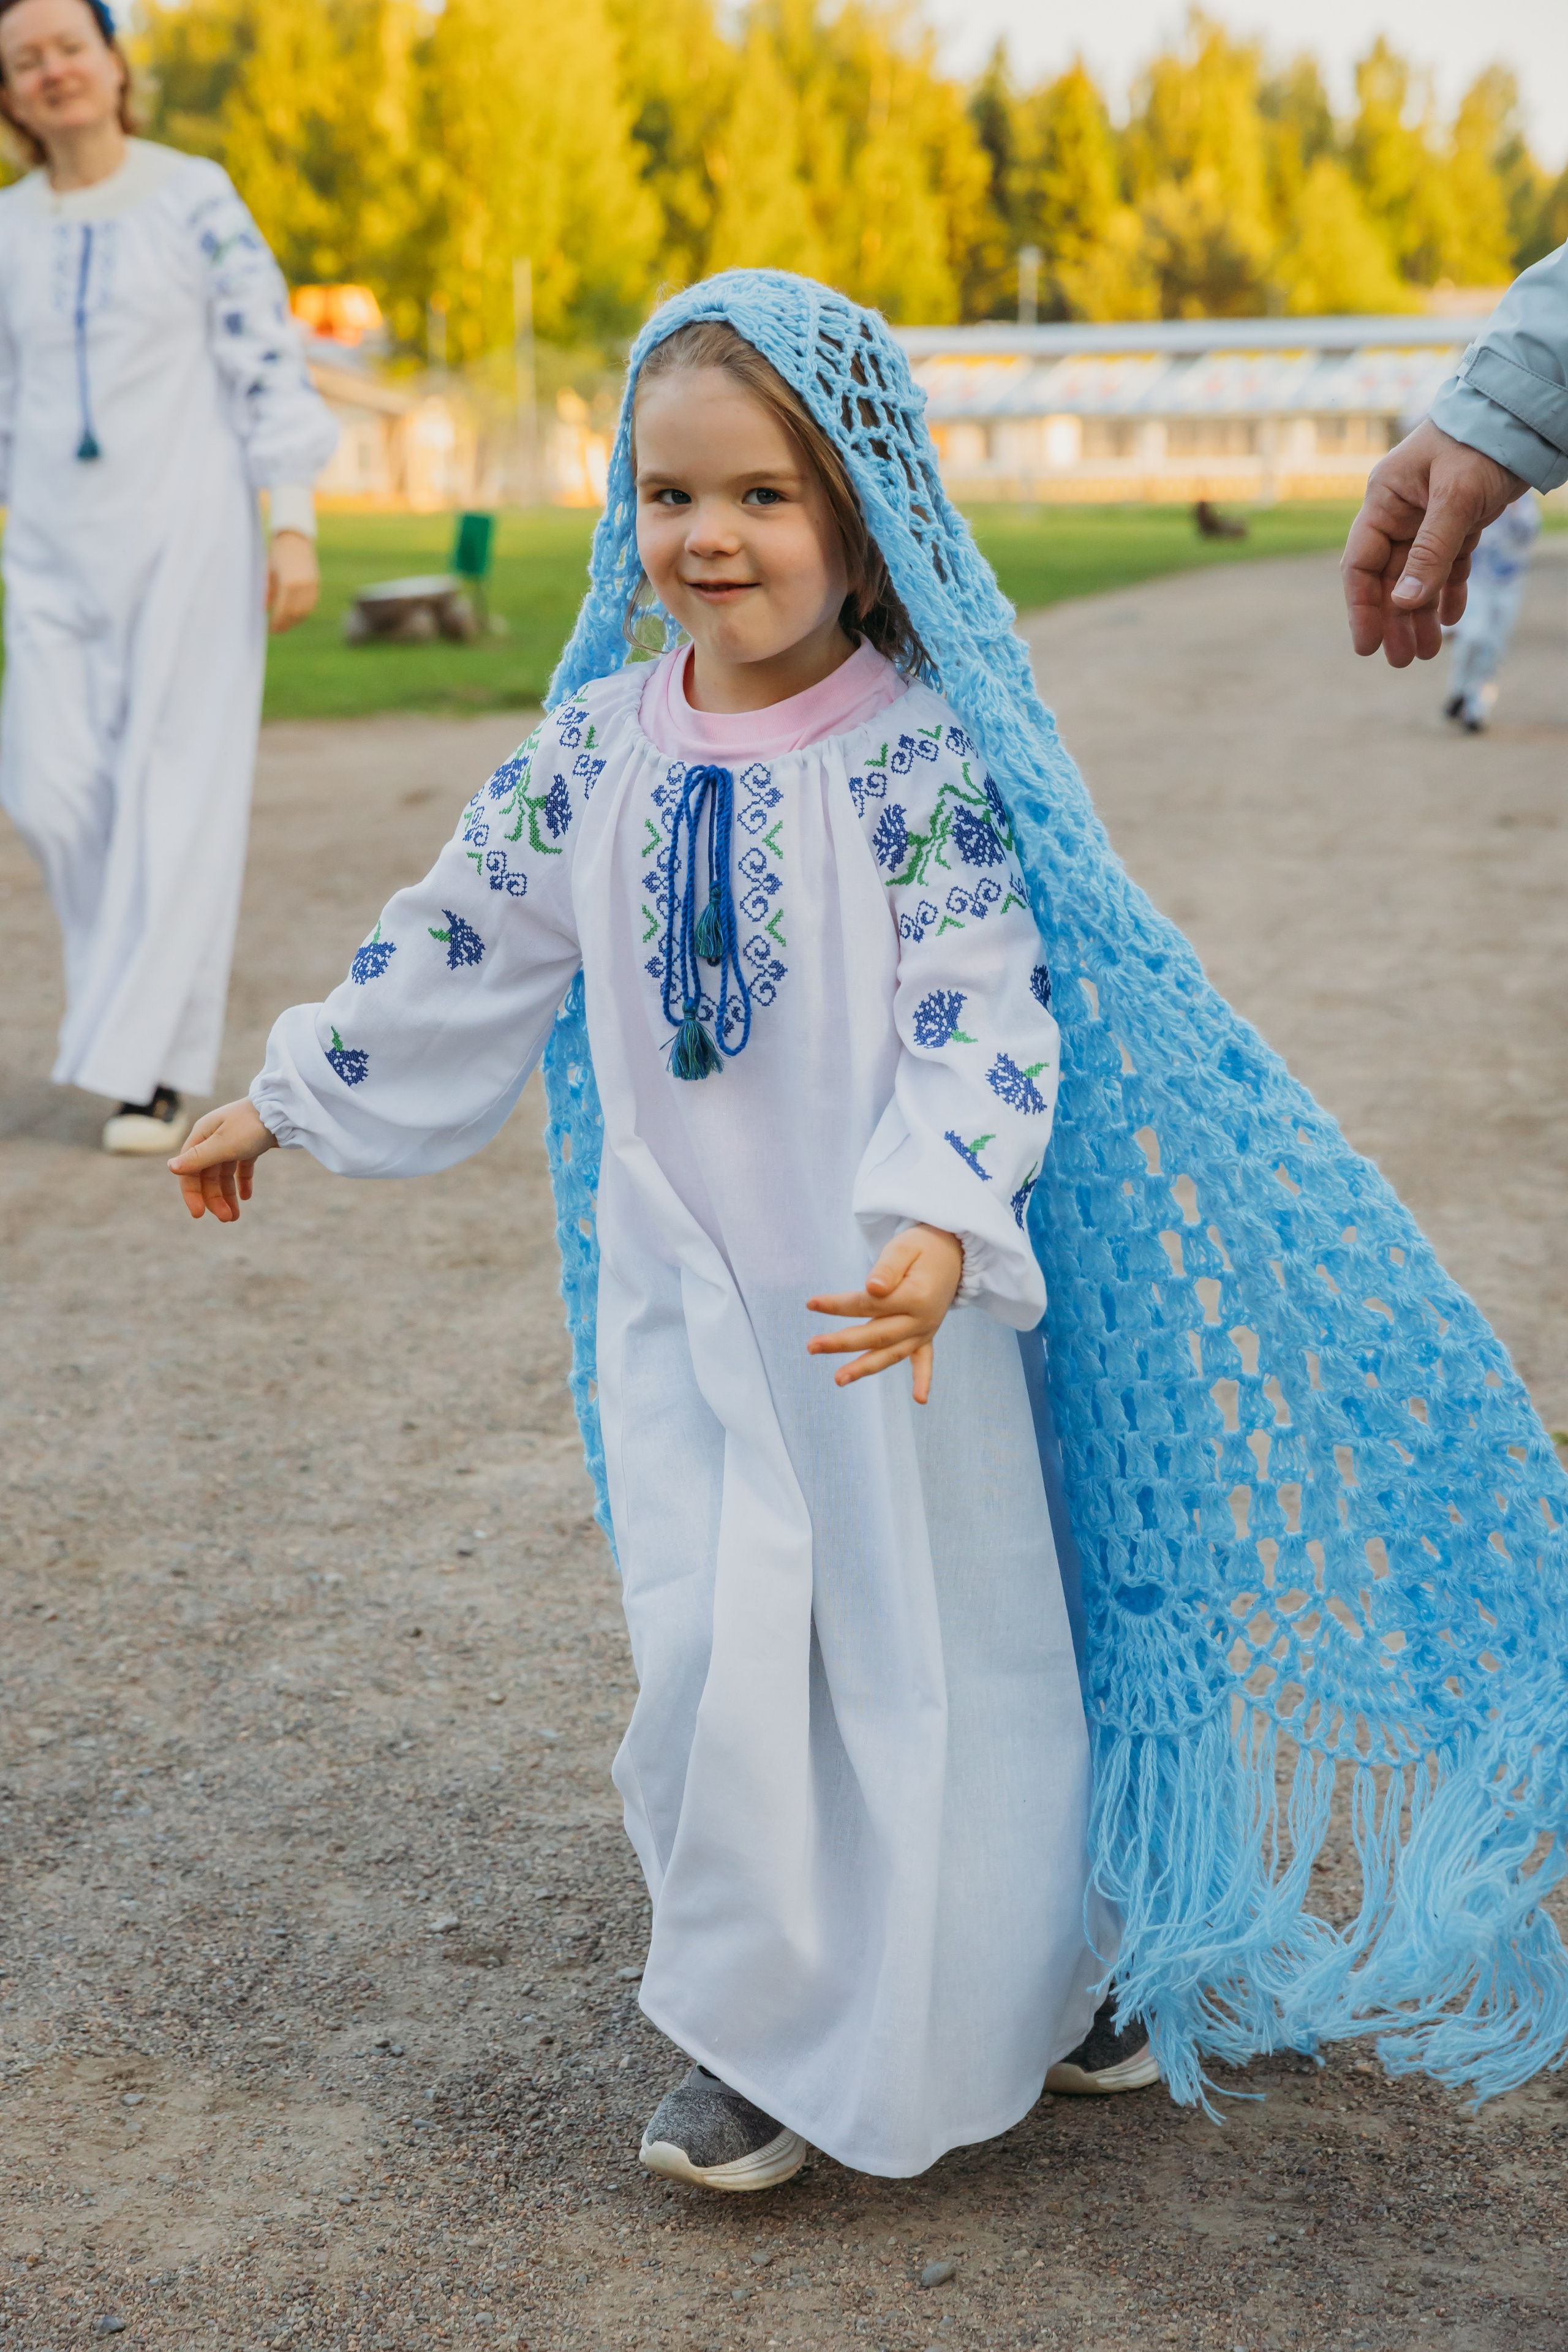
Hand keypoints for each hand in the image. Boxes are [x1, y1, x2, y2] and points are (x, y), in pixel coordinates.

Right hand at [169, 1098, 277, 1221]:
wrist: (285, 1108)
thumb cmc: (251, 1124)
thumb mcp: (223, 1144)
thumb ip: (198, 1158)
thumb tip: (171, 1168)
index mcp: (202, 1136)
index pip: (189, 1170)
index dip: (192, 1193)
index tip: (199, 1215)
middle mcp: (214, 1139)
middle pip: (207, 1175)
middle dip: (214, 1198)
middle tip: (227, 1219)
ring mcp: (232, 1141)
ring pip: (224, 1174)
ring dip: (228, 1195)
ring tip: (235, 1216)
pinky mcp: (250, 1144)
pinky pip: (241, 1167)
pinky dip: (242, 1182)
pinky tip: (246, 1196)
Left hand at [267, 529, 319, 633]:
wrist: (295, 538)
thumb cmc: (277, 553)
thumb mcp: (268, 571)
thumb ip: (267, 591)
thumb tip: (264, 609)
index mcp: (288, 583)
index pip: (283, 610)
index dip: (277, 622)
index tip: (271, 629)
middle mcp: (302, 586)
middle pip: (295, 614)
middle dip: (286, 624)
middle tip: (277, 630)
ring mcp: (312, 585)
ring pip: (305, 611)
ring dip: (295, 620)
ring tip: (285, 624)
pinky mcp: (316, 584)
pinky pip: (311, 604)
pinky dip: (303, 612)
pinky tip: (294, 614)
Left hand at [806, 1224, 963, 1404]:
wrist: (951, 1251)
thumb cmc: (921, 1246)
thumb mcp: (904, 1248)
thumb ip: (888, 1268)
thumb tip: (871, 1288)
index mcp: (916, 1297)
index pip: (869, 1305)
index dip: (838, 1305)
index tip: (811, 1303)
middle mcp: (922, 1319)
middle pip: (876, 1335)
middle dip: (842, 1342)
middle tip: (811, 1346)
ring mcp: (925, 1329)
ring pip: (892, 1354)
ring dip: (865, 1368)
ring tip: (838, 1380)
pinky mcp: (927, 1334)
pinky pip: (925, 1360)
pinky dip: (923, 1378)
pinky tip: (919, 1400)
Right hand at [1341, 418, 1526, 666]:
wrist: (1520, 413)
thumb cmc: (1480, 443)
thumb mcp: (1456, 498)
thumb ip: (1430, 552)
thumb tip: (1403, 603)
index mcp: (1385, 500)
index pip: (1360, 563)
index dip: (1361, 607)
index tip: (1366, 646)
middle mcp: (1400, 512)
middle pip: (1388, 578)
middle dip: (1394, 620)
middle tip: (1402, 661)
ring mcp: (1427, 518)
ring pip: (1417, 577)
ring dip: (1420, 614)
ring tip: (1427, 652)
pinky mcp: (1457, 522)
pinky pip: (1447, 565)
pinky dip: (1448, 591)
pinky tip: (1449, 618)